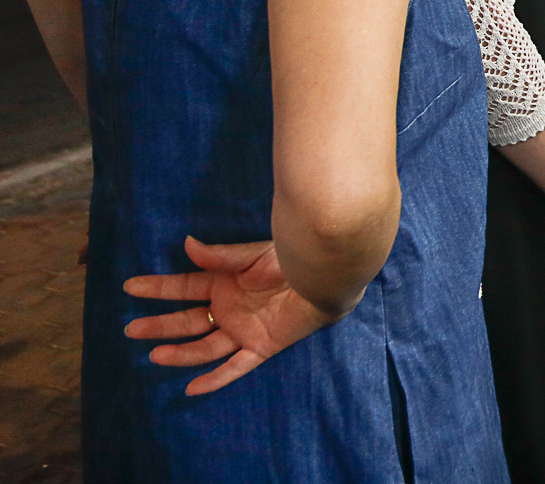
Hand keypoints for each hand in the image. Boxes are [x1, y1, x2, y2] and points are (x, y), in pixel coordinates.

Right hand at [122, 236, 336, 395]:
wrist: (326, 277)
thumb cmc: (291, 259)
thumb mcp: (252, 254)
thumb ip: (220, 256)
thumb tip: (186, 245)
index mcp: (224, 283)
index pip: (183, 288)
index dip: (157, 288)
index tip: (129, 286)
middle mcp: (229, 309)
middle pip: (187, 321)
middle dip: (159, 326)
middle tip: (130, 329)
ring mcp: (243, 330)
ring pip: (204, 347)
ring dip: (180, 353)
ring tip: (154, 354)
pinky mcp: (261, 347)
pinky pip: (235, 368)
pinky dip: (215, 379)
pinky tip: (192, 388)